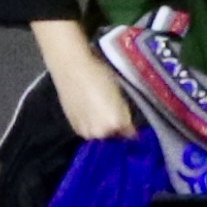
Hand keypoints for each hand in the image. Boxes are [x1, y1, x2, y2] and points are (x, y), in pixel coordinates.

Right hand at [32, 19, 133, 145]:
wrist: (72, 70)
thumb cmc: (100, 76)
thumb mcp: (119, 94)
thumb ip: (124, 114)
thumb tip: (129, 129)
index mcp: (114, 123)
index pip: (129, 134)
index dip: (133, 127)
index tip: (134, 123)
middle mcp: (98, 133)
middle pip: (114, 136)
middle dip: (118, 128)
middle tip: (119, 114)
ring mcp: (84, 131)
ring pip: (100, 134)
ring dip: (104, 128)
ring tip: (105, 112)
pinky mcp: (73, 127)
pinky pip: (88, 130)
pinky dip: (92, 125)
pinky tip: (92, 112)